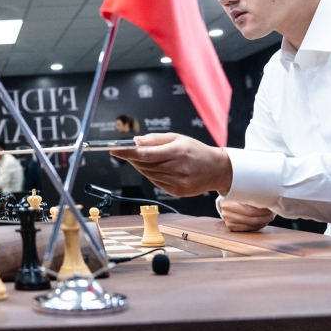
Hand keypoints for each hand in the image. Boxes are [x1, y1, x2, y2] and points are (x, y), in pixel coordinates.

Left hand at [110, 132, 232, 196]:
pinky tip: (156, 169)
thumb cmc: (195, 150)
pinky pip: (156, 183)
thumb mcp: (177, 138)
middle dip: (132, 158)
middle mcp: (177, 168)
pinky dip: (151, 175)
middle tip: (126, 152)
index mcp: (177, 152)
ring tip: (144, 159)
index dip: (127, 153)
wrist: (216, 169)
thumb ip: (155, 139)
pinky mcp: (177, 192)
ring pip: (148, 175)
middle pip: (144, 165)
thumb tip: (135, 141)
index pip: (145, 154)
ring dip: (141, 167)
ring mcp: (178, 182)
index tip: (114, 150)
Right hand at [220, 200, 274, 231]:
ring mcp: (228, 221)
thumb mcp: (242, 193)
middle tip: (272, 213)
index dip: (263, 210)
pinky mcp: (231, 227)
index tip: (271, 207)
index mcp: (229, 201)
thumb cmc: (237, 196)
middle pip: (252, 219)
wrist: (226, 202)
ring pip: (251, 225)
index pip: (251, 210)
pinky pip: (248, 229)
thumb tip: (269, 199)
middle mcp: (226, 212)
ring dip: (263, 222)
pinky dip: (258, 226)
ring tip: (269, 216)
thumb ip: (251, 196)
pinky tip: (262, 221)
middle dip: (265, 217)